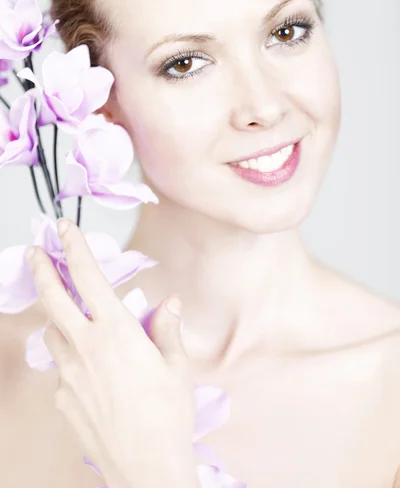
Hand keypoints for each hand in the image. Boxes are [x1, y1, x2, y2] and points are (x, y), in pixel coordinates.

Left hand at [25, 218, 199, 487]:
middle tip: (33, 251)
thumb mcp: (176, 366)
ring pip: (53, 333)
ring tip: (68, 313)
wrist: (146, 467)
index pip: (89, 278)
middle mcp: (85, 348)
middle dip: (42, 270)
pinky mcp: (63, 398)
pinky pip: (61, 368)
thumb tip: (170, 303)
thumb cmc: (168, 415)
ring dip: (56, 317)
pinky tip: (90, 369)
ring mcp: (69, 375)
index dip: (75, 248)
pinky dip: (70, 356)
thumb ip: (166, 329)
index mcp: (115, 332)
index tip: (64, 228)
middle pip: (53, 299)